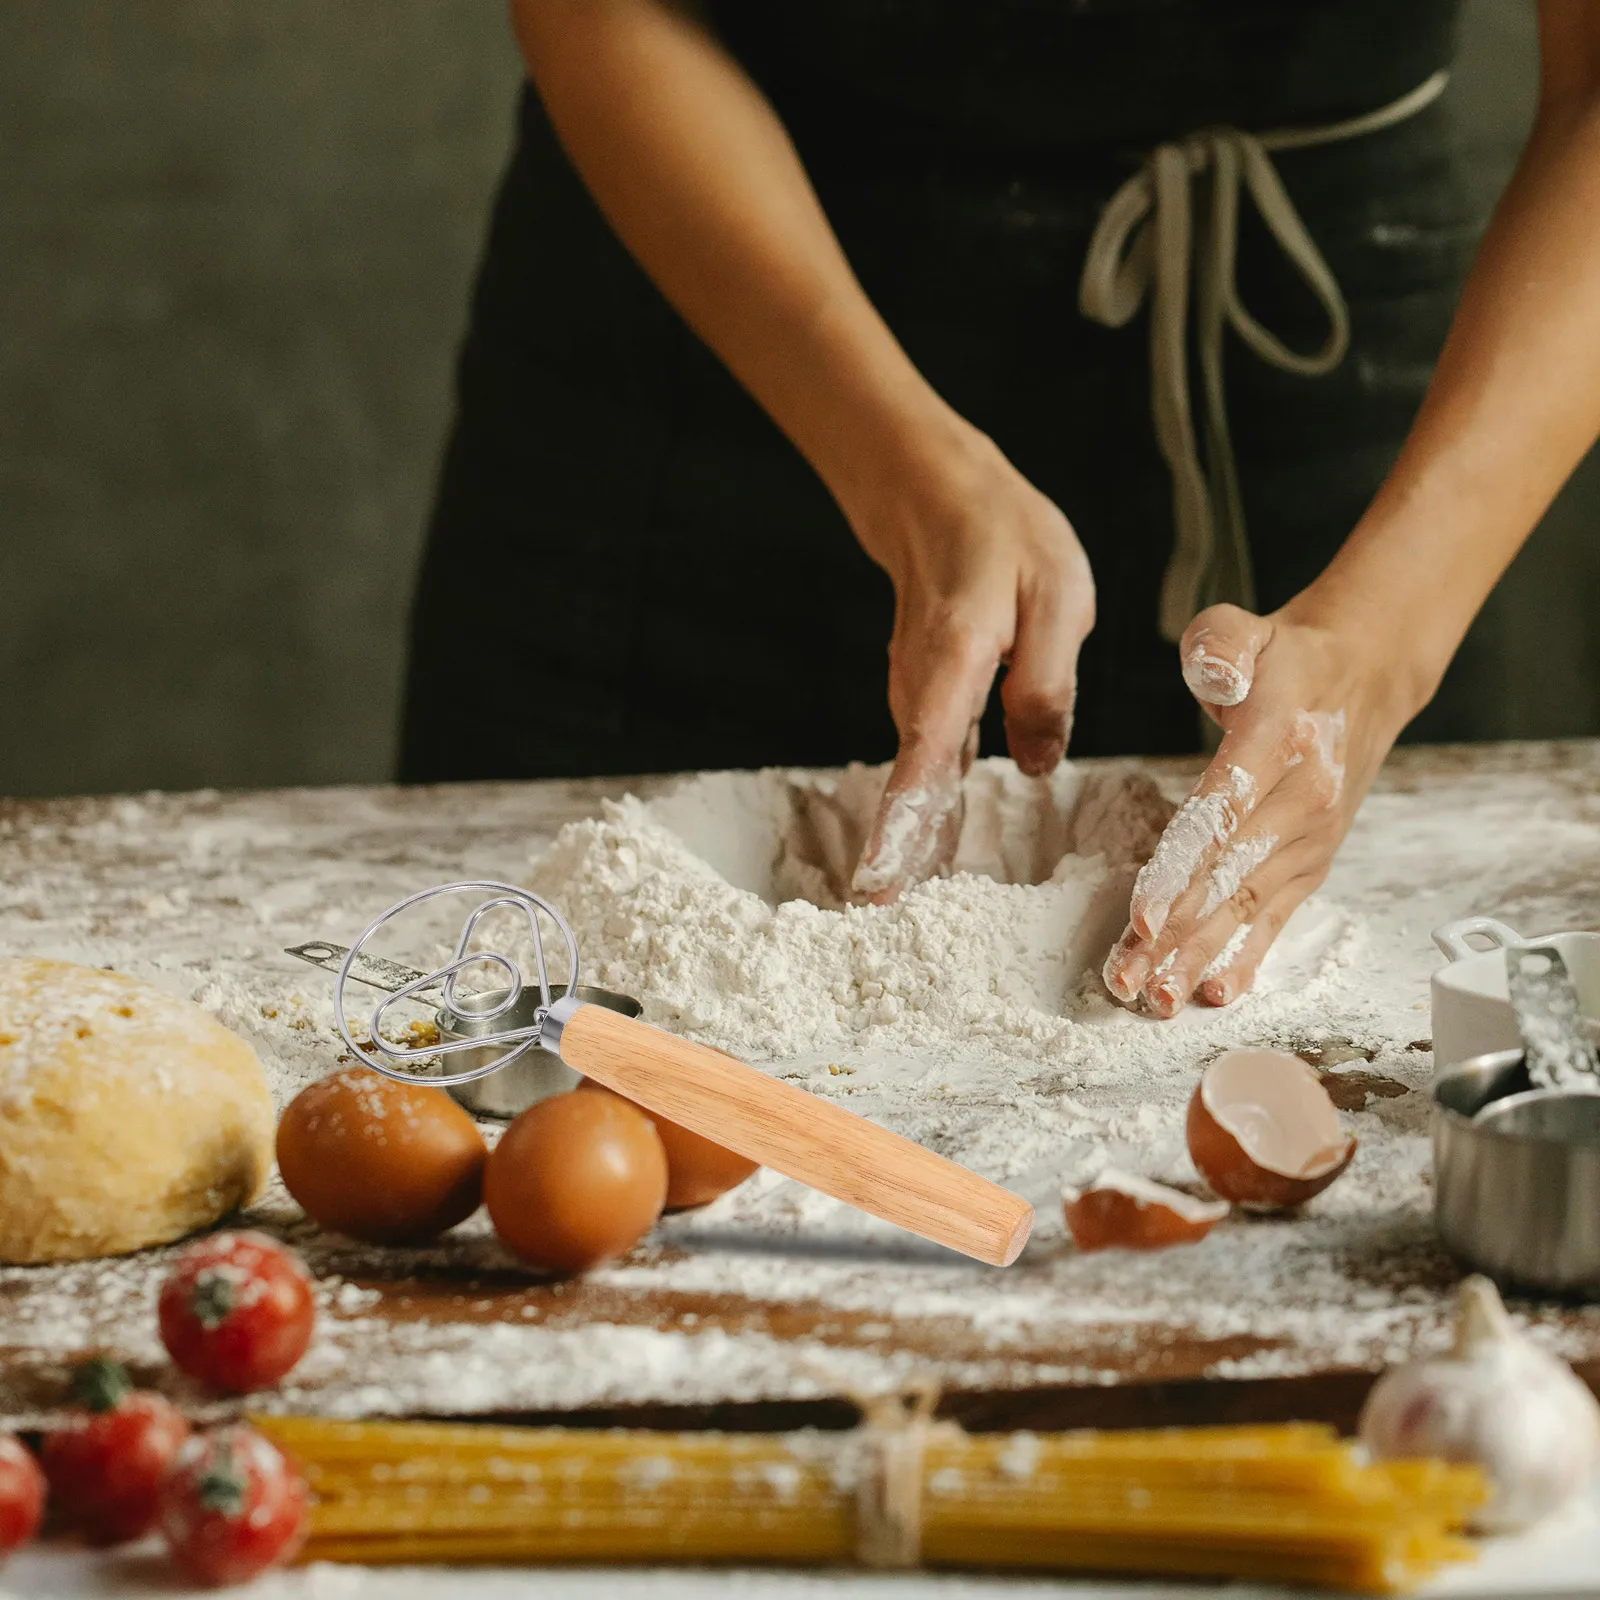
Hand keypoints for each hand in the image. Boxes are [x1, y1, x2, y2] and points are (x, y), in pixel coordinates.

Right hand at [849, 422, 1094, 900]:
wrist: (936, 496)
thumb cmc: (1002, 535)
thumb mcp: (1055, 597)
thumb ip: (1048, 684)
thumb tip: (1037, 766)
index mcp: (952, 664)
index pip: (923, 757)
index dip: (905, 824)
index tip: (882, 883)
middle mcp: (919, 692)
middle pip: (910, 790)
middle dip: (901, 863)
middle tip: (893, 935)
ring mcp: (917, 699)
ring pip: (917, 785)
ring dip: (913, 849)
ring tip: (909, 919)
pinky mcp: (927, 703)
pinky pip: (926, 769)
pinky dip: (925, 815)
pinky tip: (928, 862)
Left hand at [1101, 597, 1422, 1015]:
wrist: (1363, 675)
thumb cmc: (1285, 657)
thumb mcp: (1246, 627)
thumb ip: (1219, 644)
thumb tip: (1212, 677)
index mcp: (1278, 741)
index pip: (1221, 815)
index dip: (1180, 870)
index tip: (1143, 918)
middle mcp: (1301, 799)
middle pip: (1227, 877)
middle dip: (1174, 936)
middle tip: (1127, 981)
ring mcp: (1311, 837)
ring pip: (1246, 906)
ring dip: (1198, 956)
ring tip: (1156, 999)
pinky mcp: (1313, 861)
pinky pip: (1278, 916)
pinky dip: (1247, 957)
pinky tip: (1215, 992)